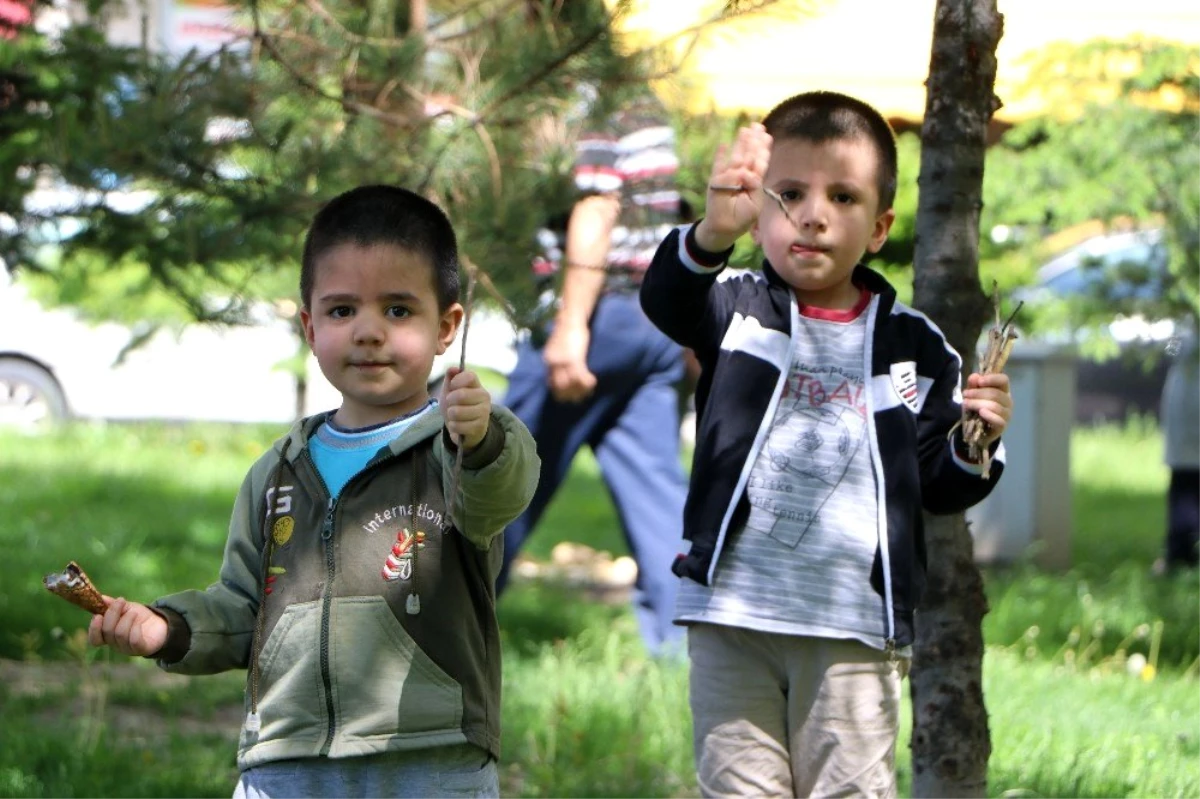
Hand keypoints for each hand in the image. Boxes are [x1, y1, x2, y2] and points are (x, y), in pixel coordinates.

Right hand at [88, 596, 167, 657]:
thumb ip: (112, 604)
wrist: (160, 623)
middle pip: (107, 632)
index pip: (94, 639)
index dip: (94, 629)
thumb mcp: (125, 608)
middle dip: (112, 614)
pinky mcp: (141, 649)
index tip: (97, 615)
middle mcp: (115, 644)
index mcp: (108, 636)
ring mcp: (128, 648)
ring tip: (133, 612)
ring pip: (120, 634)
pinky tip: (139, 620)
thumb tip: (101, 598)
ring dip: (126, 619)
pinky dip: (135, 627)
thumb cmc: (139, 617)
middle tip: (121, 601)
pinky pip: (134, 640)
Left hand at [440, 367, 490, 450]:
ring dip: (450, 416)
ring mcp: (484, 413)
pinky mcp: (480, 428)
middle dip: (449, 401)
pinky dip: (453, 427)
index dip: (456, 382)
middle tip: (451, 405)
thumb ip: (450, 378)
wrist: (464, 428)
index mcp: (477, 385)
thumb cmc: (456, 406)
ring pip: (456, 412)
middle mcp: (484, 397)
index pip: (469, 376)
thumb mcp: (450, 390)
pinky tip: (458, 426)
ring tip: (454, 416)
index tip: (452, 387)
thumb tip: (453, 368)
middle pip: (460, 395)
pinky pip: (457, 426)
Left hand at [543, 322, 595, 402]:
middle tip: (580, 399)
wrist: (571, 318)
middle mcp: (553, 363)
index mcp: (549, 360)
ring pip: (570, 384)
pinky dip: (586, 383)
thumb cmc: (568, 331)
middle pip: (560, 387)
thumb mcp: (558, 347)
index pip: (551, 383)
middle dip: (570, 395)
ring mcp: (563, 361)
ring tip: (589, 391)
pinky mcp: (574, 359)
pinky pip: (580, 377)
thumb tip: (564, 370)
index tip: (569, 397)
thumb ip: (559, 358)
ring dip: (581, 390)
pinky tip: (593, 382)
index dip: (560, 393)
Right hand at [695, 123, 772, 251]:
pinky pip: (717, 166)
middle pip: (749, 155)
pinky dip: (720, 156)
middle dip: (754, 141)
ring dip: (740, 143)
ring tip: (746, 130)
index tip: (767, 136)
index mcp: (753, 180)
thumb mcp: (755, 202)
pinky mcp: (716, 181)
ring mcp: (728, 177)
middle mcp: (741, 175)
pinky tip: (724, 145)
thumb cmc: (742, 217)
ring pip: (736, 157)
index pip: (759, 161)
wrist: (725, 228)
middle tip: (758, 126)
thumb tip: (746, 171)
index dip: (763, 149)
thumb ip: (754, 184)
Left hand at [963, 372, 1012, 445]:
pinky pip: (999, 420)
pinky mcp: (1002, 426)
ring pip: (995, 405)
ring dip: (978, 403)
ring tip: (966, 403)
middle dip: (977, 393)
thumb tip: (974, 376)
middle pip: (996, 393)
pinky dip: (990, 415)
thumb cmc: (977, 408)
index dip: (992, 379)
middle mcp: (1007, 400)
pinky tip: (981, 412)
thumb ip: (973, 385)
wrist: (976, 429)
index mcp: (1002, 390)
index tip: (979, 381)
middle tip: (965, 394)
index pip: (1003, 380)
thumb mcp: (972, 395)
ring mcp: (1007, 414)